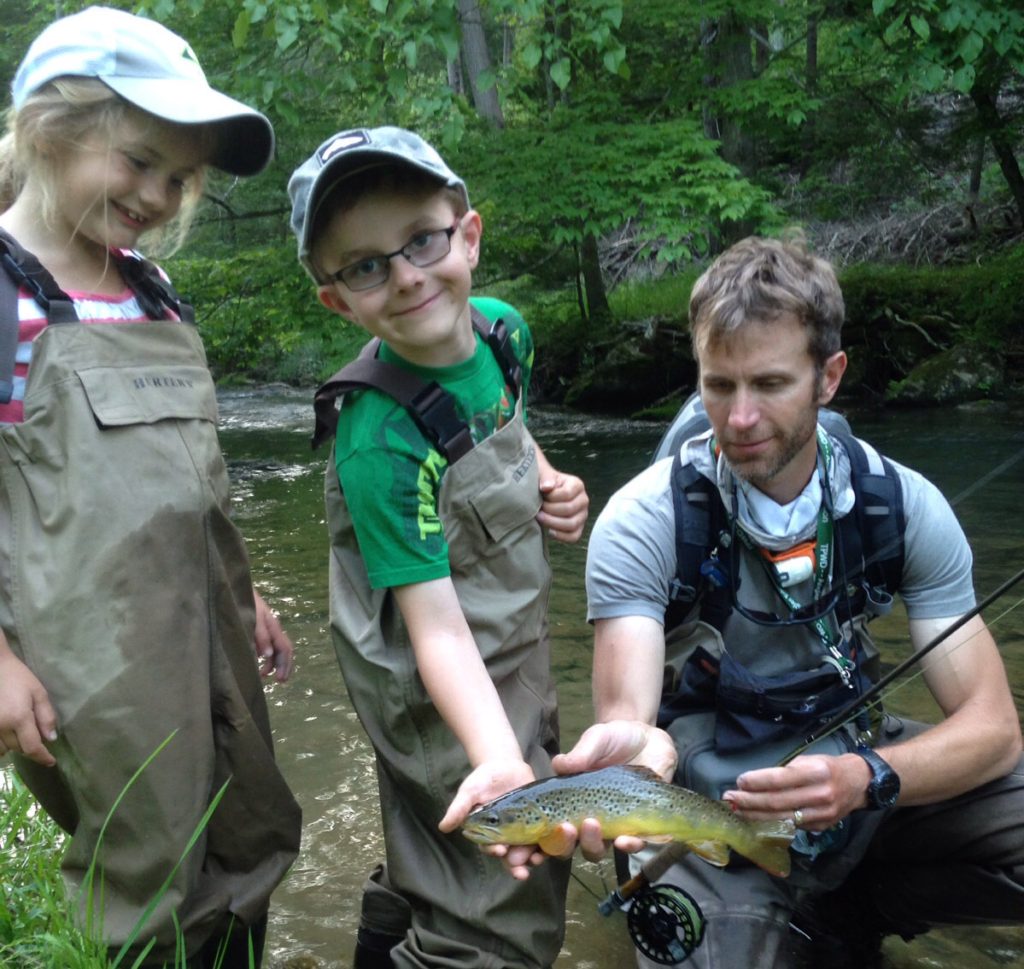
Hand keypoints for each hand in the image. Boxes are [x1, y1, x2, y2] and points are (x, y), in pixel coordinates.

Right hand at [0, 650, 57, 765]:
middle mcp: (1, 727)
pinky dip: (1, 745)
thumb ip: (46, 716)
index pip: (32, 747)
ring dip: (15, 746)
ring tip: (22, 735)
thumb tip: (51, 739)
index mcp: (19, 718)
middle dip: (31, 747)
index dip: (42, 757)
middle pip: (18, 749)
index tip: (51, 762)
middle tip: (38, 739)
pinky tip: (8, 737)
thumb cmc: (18, 678)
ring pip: (3, 750)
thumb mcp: (38, 693)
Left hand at [253, 591, 293, 681]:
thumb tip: (269, 655)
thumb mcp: (253, 618)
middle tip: (279, 681)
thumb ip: (261, 636)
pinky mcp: (257, 628)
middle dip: (284, 666)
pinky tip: (257, 661)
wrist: (234, 588)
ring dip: (273, 663)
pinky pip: (266, 645)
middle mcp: (272, 629)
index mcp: (273, 627)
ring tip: (264, 675)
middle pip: (284, 650)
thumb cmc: (244, 602)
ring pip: (275, 649)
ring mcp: (265, 629)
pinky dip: (265, 657)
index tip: (280, 679)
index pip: (285, 648)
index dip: (285, 664)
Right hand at [439, 758, 547, 879]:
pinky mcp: (539, 822)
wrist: (504, 764)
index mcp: (488, 833)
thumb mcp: (470, 791)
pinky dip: (548, 843)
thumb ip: (459, 808)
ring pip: (528, 851)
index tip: (499, 850)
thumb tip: (443, 827)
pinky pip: (544, 837)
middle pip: (510, 857)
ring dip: (533, 858)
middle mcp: (506, 836)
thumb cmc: (483, 779)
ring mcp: (523, 830)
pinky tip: (553, 845)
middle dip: (515, 865)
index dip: (494, 851)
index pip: (490, 847)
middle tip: (521, 871)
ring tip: (538, 860)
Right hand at [535, 721, 678, 863]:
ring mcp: (610, 825)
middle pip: (566, 845)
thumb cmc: (615, 739)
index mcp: (568, 799)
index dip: (533, 841)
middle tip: (565, 828)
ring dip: (591, 844)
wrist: (648, 738)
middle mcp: (585, 817)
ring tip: (592, 825)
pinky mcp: (637, 826)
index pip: (545, 827)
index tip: (524, 842)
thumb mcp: (596, 740)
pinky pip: (631, 845)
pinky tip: (625, 840)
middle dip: (561, 845)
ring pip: (595, 850)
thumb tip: (558, 765)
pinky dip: (627, 847)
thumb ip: (580, 754)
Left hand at [537, 470, 588, 543]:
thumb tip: (546, 487)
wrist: (542, 493)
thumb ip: (546, 477)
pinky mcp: (578, 528)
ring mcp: (582, 515)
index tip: (541, 496)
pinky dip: (561, 536)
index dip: (551, 497)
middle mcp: (583, 500)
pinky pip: (574, 537)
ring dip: (553, 523)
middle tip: (537, 510)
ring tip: (540, 518)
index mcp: (577, 485)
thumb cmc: (543, 483)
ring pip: (572, 524)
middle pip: (569, 509)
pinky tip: (549, 531)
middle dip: (549, 511)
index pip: (566, 494)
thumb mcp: (543, 474)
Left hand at [723, 753, 871, 830]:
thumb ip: (786, 770)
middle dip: (750, 801)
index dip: (758, 782)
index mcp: (817, 773)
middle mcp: (821, 795)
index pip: (781, 779)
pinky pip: (791, 826)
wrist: (859, 784)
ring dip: (755, 815)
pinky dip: (770, 823)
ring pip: (782, 818)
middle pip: (778, 802)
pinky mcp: (820, 827)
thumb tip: (756, 781)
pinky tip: (755, 819)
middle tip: (730, 798)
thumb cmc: (828, 767)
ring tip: (737, 810)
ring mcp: (822, 815)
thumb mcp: (809, 759)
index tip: (739, 781)